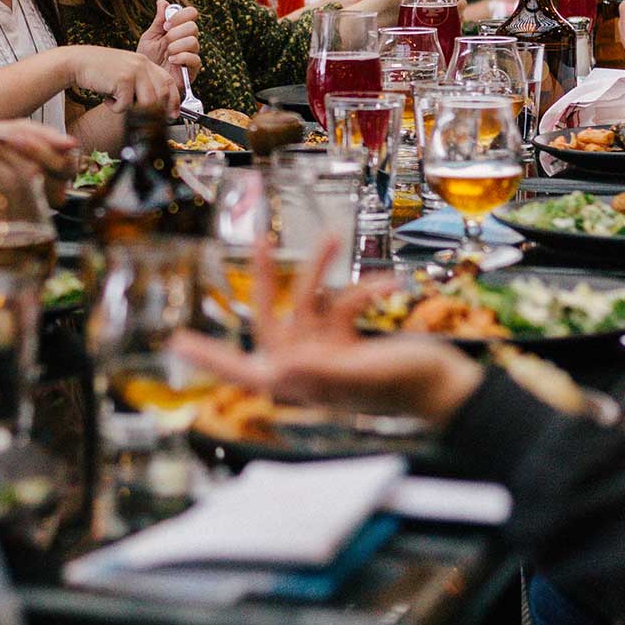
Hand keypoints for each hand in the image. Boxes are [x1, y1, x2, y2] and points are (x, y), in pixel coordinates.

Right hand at [66, 46, 178, 115]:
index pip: (168, 82)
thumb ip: (140, 83)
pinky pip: (126, 105)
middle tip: (142, 117)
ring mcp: (134, 71)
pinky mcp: (123, 79)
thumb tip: (156, 105)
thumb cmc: (99, 70)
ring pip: (147, 103)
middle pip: (161, 95)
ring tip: (117, 102)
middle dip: (154, 111)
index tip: (172, 115)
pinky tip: (107, 98)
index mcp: (145, 62)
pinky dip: (116, 108)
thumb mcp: (125, 72)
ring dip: (131, 109)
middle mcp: (142, 64)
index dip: (174, 100)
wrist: (78, 62)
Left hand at [136, 0, 201, 75]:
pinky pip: (195, 58)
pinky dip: (181, 57)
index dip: (180, 16)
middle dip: (176, 32)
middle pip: (193, 26)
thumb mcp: (150, 37)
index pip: (191, 13)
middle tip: (165, 41)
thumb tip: (162, 2)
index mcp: (180, 30)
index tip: (166, 25)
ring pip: (194, 41)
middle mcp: (188, 40)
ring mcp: (191, 54)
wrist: (145, 81)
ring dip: (177, 46)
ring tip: (167, 54)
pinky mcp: (193, 69)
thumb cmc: (148, 60)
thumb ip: (158, 21)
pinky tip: (171, 61)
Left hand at [172, 235, 484, 427]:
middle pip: (272, 318)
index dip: (208, 357)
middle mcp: (307, 366)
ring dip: (321, 268)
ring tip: (331, 236)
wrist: (448, 388)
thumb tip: (278, 370)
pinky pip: (344, 303)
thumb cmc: (407, 388)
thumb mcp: (362, 378)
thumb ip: (321, 374)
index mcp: (300, 382)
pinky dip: (364, 290)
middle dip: (267, 279)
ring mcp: (328, 351)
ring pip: (311, 300)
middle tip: (259, 242)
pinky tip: (388, 285)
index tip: (176, 341)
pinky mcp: (350, 339)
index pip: (242, 369)